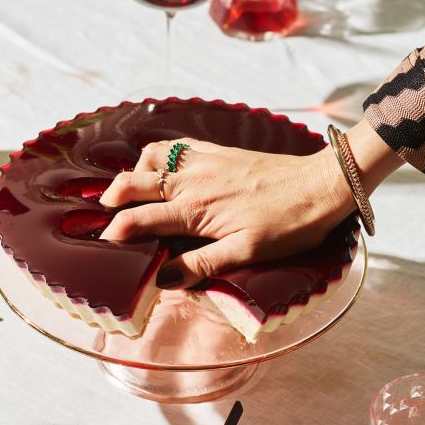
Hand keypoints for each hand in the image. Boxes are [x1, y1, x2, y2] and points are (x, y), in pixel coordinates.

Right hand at [98, 123, 402, 288]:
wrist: (321, 185)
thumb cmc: (289, 224)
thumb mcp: (247, 252)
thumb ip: (202, 264)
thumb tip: (163, 279)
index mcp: (195, 210)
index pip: (140, 219)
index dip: (117, 231)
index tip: (105, 243)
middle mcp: (193, 181)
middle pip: (135, 183)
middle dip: (113, 197)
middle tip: (103, 213)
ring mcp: (205, 162)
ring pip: (152, 158)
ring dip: (133, 171)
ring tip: (129, 188)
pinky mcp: (219, 151)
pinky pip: (177, 145)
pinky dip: (159, 153)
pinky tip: (162, 164)